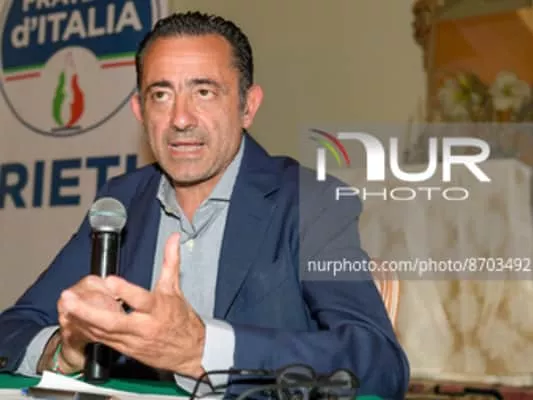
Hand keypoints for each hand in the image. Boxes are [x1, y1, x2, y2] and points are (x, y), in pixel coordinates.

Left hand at [59, 233, 205, 377]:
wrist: (190, 350)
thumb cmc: (181, 318)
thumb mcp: (176, 289)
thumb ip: (170, 261)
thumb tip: (173, 238)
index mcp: (158, 309)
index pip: (141, 300)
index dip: (125, 291)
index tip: (109, 280)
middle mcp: (144, 326)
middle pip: (113, 321)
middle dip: (88, 311)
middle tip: (69, 299)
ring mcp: (133, 340)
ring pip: (103, 332)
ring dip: (82, 320)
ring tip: (65, 307)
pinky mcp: (126, 349)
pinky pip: (103, 340)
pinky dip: (88, 330)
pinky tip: (74, 321)